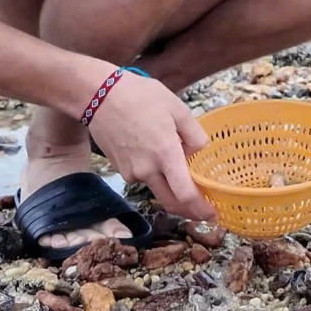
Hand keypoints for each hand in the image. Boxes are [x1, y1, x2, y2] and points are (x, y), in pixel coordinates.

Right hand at [85, 68, 217, 220]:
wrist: (98, 95)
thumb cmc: (141, 96)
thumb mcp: (177, 108)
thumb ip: (194, 134)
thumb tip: (196, 152)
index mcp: (166, 155)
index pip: (185, 195)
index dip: (200, 209)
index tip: (212, 215)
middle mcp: (147, 170)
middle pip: (170, 202)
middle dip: (188, 210)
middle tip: (202, 209)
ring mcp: (130, 172)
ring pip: (156, 188)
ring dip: (170, 186)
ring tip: (176, 163)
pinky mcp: (119, 169)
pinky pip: (142, 177)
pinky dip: (153, 172)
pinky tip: (153, 151)